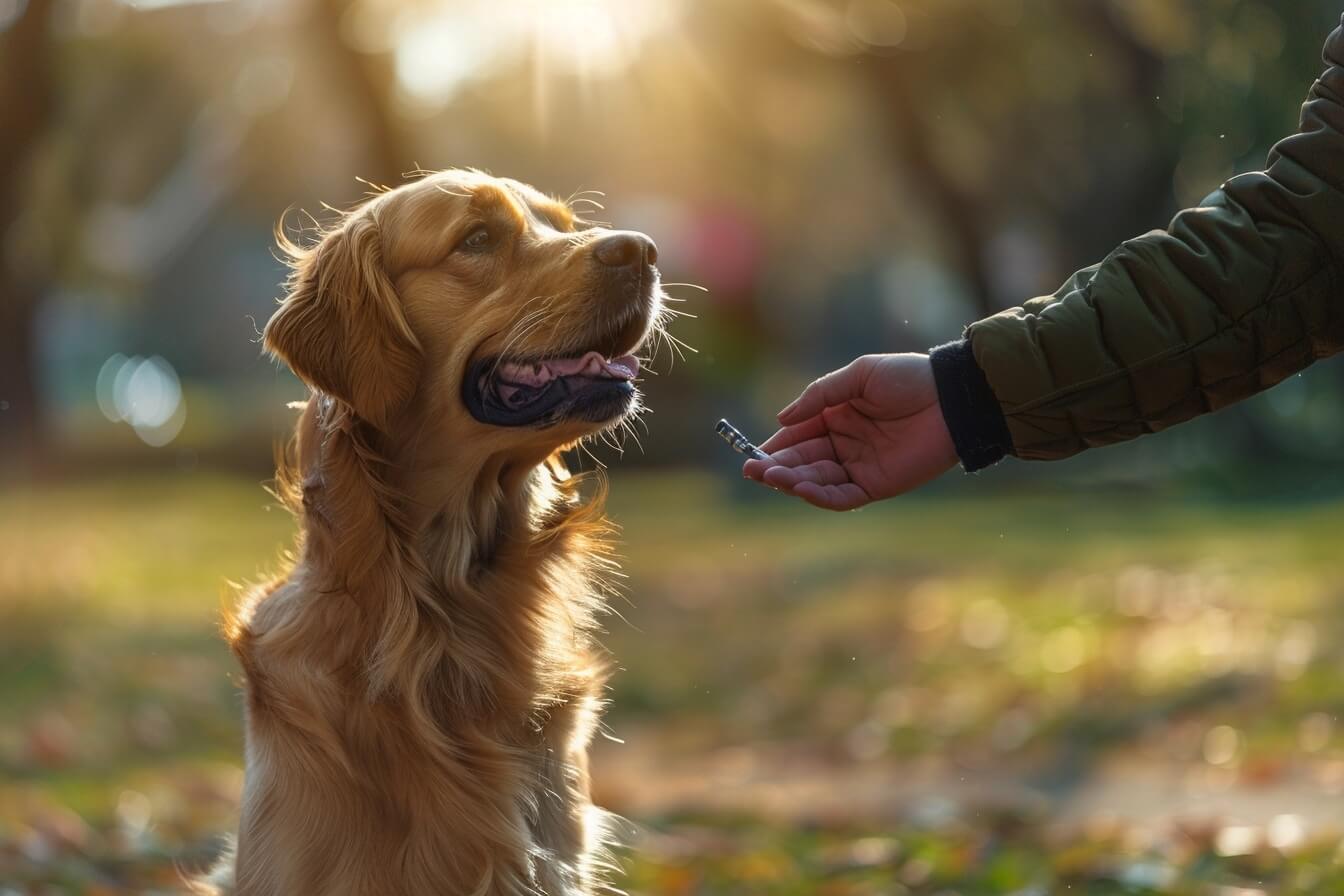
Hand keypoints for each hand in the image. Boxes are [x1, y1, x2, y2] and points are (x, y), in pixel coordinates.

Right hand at [743, 353, 957, 509]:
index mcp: (836, 418)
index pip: (798, 436)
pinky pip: (842, 496)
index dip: (775, 446)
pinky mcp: (876, 485)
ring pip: (817, 480)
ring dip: (792, 481)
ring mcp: (859, 467)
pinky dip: (820, 495)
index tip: (751, 453)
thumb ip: (819, 396)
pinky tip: (801, 488)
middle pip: (802, 461)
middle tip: (752, 471)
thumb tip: (781, 418)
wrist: (952, 398)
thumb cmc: (908, 378)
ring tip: (771, 476)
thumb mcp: (858, 375)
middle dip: (776, 467)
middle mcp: (844, 445)